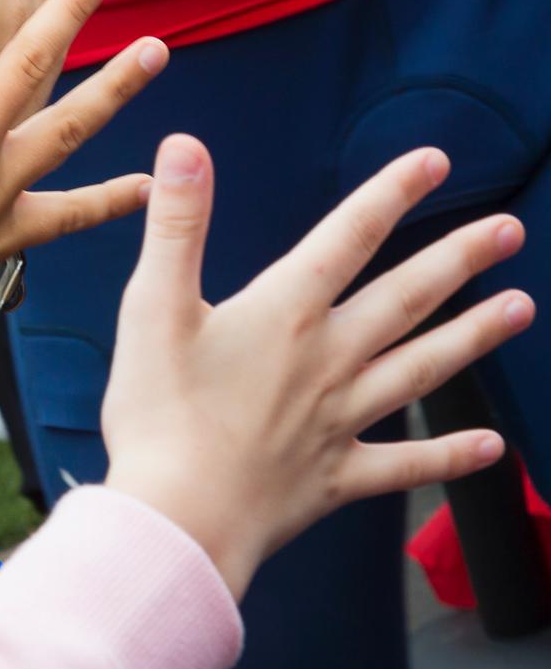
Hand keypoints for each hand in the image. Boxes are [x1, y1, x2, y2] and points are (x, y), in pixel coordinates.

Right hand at [103, 137, 532, 600]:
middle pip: (406, 298)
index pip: (348, 236)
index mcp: (285, 314)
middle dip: (459, 258)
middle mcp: (327, 361)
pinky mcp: (335, 477)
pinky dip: (450, 457)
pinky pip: (404, 464)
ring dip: (473, 336)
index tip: (434, 161)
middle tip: (508, 230)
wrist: (177, 521)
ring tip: (521, 308)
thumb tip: (185, 147)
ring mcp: (338, 421)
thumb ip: (177, 223)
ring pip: (420, 370)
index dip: (391, 193)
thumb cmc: (158, 415)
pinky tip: (493, 447)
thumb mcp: (153, 305)